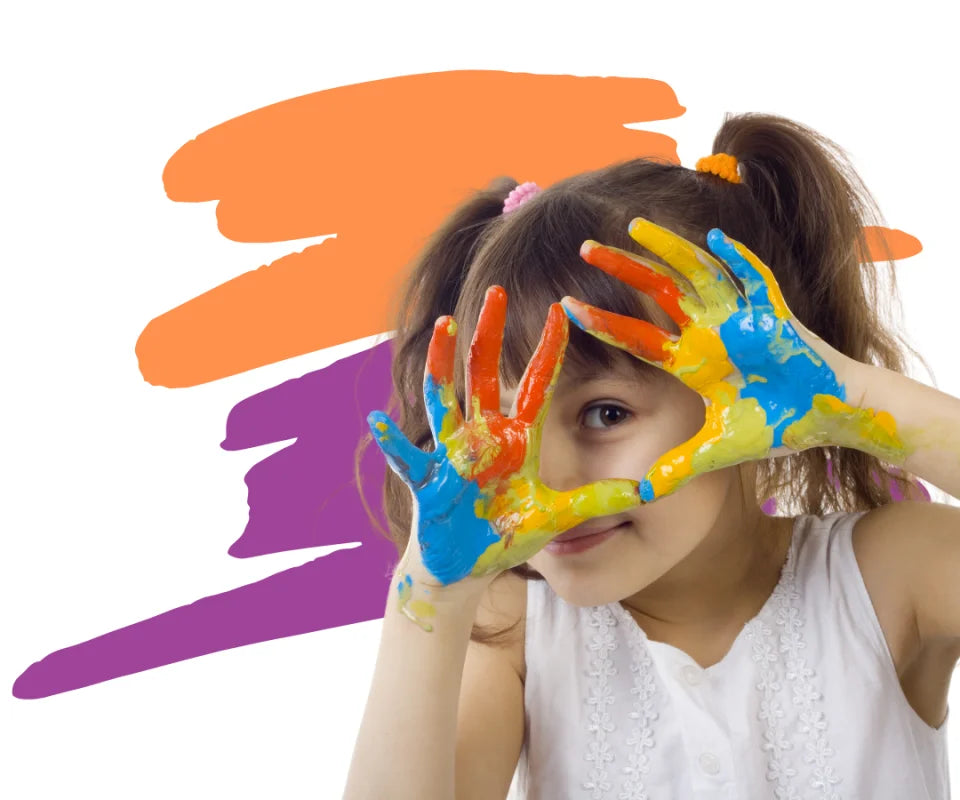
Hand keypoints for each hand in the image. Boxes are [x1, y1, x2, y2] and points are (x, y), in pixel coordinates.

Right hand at [368, 286, 640, 607]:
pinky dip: (392, 442)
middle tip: (494, 291)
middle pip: (484, 374)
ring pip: (445, 398)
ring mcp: (453, 455)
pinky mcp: (429, 482)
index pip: (535, 385)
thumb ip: (596, 500)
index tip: (560, 310)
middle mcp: (483, 437)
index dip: (548, 350)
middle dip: (489, 333)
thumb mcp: (557, 515)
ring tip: (443, 325)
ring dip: (443, 362)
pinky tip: (378, 420)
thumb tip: (647, 490)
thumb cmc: (508, 533)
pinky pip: (408, 459)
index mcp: (516, 439)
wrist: (469, 565)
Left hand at [561, 218, 904, 502]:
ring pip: (697, 273)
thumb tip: (644, 497)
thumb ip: (680, 467)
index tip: (566, 307)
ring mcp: (741, 318)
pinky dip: (738, 259)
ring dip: (668, 249)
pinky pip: (756, 280)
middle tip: (584, 248)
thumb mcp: (718, 449)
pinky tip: (716, 238)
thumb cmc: (776, 425)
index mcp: (691, 360)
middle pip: (657, 291)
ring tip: (633, 226)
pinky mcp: (777, 313)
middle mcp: (708, 332)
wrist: (827, 417)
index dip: (603, 323)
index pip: (636, 337)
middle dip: (623, 268)